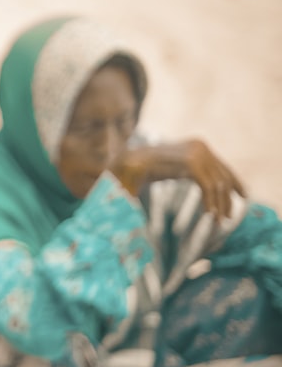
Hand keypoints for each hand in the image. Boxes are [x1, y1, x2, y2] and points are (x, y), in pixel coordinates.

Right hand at [112, 139, 245, 219]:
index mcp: (195, 146)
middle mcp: (198, 146)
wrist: (124, 165)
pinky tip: (209, 214)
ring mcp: (195, 152)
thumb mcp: (171, 170)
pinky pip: (208, 185)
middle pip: (222, 174)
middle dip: (227, 196)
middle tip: (228, 216)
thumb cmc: (141, 171)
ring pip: (217, 182)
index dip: (233, 181)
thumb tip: (207, 188)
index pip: (221, 165)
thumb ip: (187, 172)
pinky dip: (210, 201)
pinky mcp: (190, 162)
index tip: (242, 196)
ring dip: (219, 203)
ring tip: (218, 220)